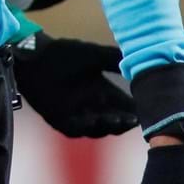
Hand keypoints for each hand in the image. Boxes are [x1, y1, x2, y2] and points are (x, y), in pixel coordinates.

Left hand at [11, 32, 137, 137]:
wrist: (33, 55)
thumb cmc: (62, 53)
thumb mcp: (94, 55)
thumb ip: (116, 58)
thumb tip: (142, 59)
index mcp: (104, 93)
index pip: (127, 107)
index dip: (139, 110)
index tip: (151, 110)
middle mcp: (93, 106)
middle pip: (117, 121)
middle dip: (126, 122)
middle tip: (135, 119)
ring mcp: (76, 115)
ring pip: (99, 128)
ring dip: (109, 126)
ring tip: (118, 119)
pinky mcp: (59, 120)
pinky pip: (75, 129)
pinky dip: (85, 127)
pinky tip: (93, 119)